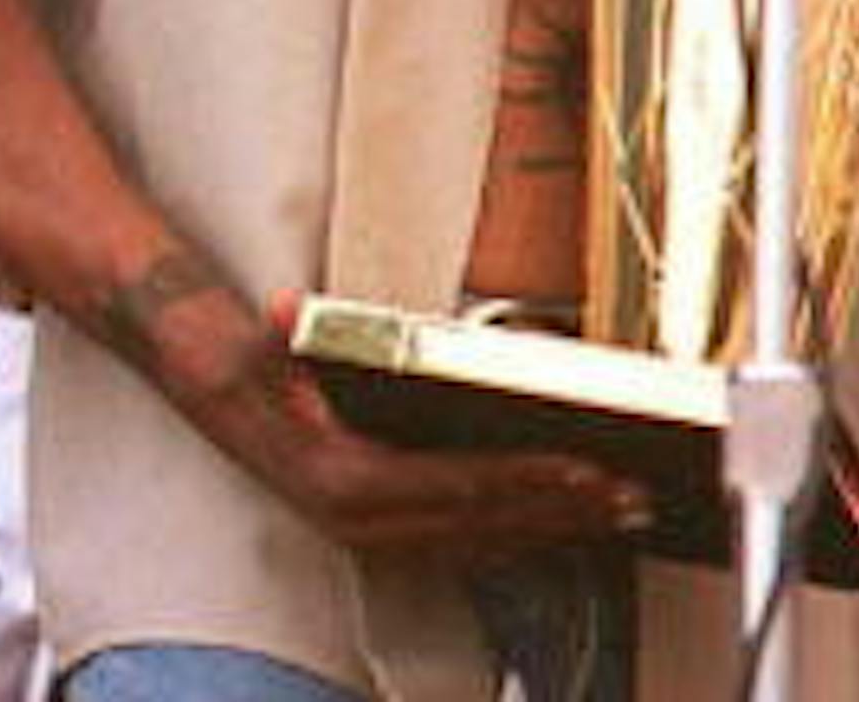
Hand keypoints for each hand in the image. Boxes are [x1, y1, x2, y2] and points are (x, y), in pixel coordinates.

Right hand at [144, 282, 645, 565]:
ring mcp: (373, 537)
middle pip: (480, 526)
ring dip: (554, 533)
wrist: (224, 393)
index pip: (454, 485)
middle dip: (561, 513)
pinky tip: (571, 528)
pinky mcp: (387, 536)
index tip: (587, 470)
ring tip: (624, 514)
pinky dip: (523, 539)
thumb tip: (282, 311)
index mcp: (342, 479)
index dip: (524, 481)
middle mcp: (359, 523)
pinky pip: (466, 548)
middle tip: (634, 494)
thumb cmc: (266, 362)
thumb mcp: (271, 340)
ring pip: (480, 544)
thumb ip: (285, 332)